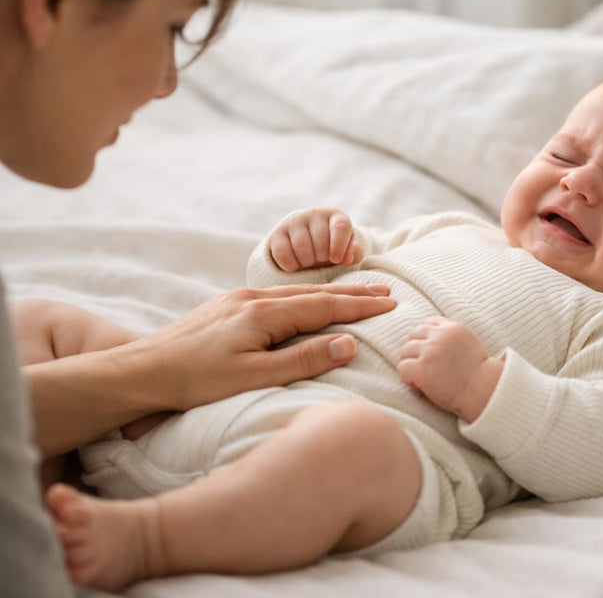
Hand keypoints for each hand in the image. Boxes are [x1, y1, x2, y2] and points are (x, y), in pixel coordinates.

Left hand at [144, 283, 394, 410]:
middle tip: (386, 291)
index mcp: (263, 314)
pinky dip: (303, 298)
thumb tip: (349, 342)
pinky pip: (275, 297)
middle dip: (352, 293)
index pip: (325, 306)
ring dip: (329, 294)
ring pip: (294, 293)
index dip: (360, 306)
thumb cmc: (194, 381)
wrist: (139, 372)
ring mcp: (236, 300)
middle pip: (314, 293)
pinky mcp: (224, 307)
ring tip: (356, 294)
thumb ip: (303, 359)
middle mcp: (252, 298)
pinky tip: (306, 303)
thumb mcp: (254, 377)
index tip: (391, 303)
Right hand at [269, 208, 361, 271]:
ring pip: (301, 248)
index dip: (339, 246)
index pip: (340, 227)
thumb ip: (354, 253)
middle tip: (321, 259)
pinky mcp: (277, 233)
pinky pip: (283, 254)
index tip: (336, 260)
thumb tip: (347, 259)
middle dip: (322, 257)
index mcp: (335, 216)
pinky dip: (290, 265)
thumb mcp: (347, 250)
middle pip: (320, 241)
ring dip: (307, 262)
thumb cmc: (332, 248)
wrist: (306, 243)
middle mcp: (314, 214)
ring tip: (310, 261)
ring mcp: (294, 222)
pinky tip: (296, 265)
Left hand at [396, 317, 502, 421]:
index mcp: (453, 328)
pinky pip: (402, 368)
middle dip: (416, 350)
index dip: (426, 339)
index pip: (429, 323)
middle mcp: (441, 335)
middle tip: (424, 366)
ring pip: (405, 351)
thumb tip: (427, 340)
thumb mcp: (468, 344)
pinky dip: (407, 378)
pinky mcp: (422, 368)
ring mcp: (430, 351)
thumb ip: (450, 337)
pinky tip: (418, 384)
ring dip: (410, 364)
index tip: (431, 353)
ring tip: (422, 377)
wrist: (483, 390)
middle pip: (413, 335)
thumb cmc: (476, 374)